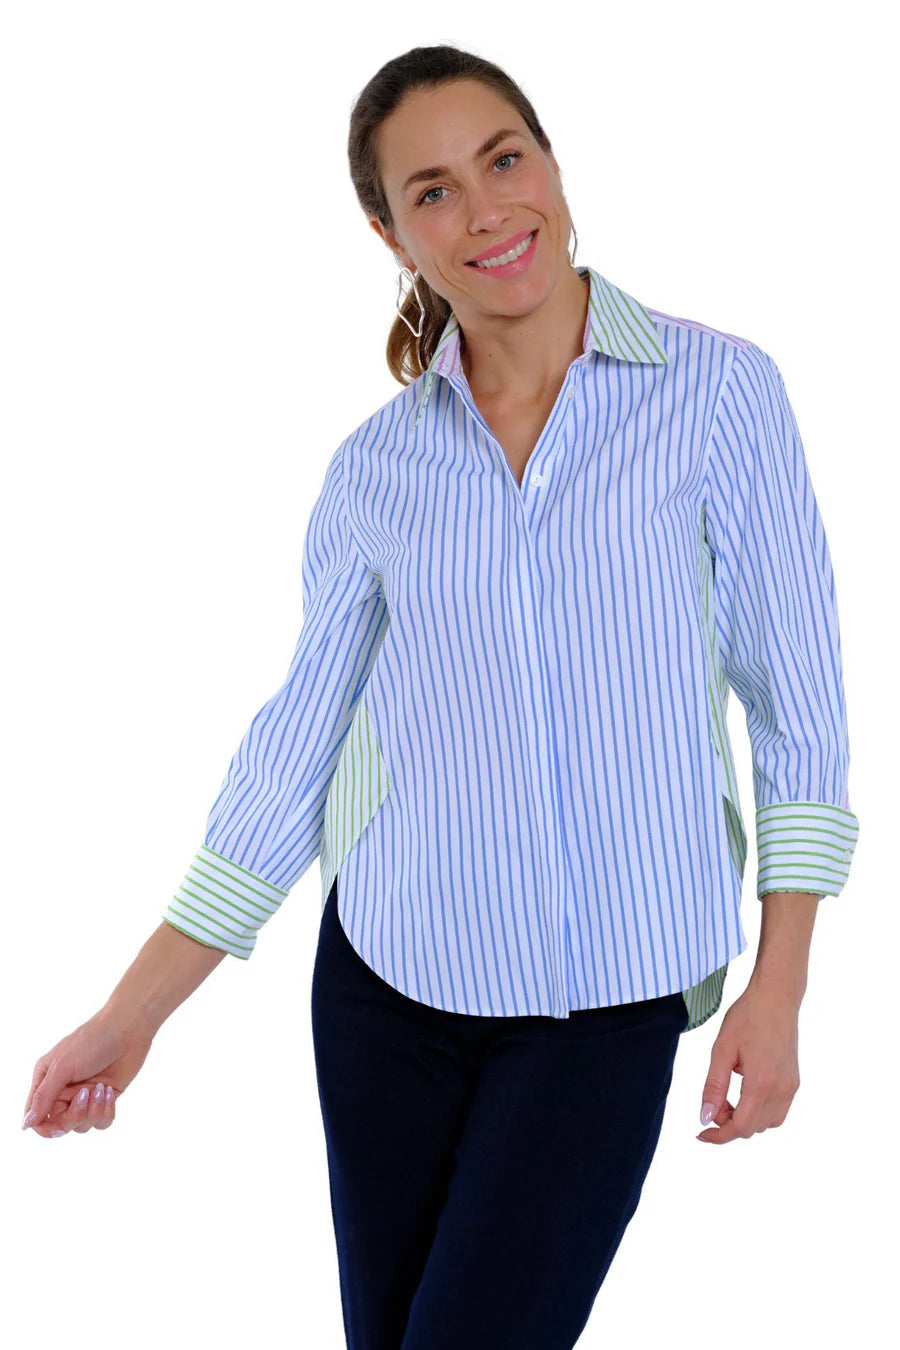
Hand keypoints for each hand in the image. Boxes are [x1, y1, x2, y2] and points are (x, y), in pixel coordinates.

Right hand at [21, 1007, 154, 1138]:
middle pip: (60, 1126)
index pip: (36, 1117)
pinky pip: (101, 1122)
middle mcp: (63, 1091)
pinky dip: (106, 1111)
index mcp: (46, 1080)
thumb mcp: (63, 1067)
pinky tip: (110, 1092)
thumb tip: (26, 1124)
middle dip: (75, 1116)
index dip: (46, 1128)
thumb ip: (44, 1096)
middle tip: (85, 1094)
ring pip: (82, 1126)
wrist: (128, 1029)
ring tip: (102, 1088)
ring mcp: (84, 1096)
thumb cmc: (92, 1040)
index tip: (59, 1127)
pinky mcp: (104, 1099)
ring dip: (94, 1111)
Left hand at [696, 980, 801, 1143]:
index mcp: (761, 1083)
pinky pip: (778, 1112)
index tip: (701, 1133)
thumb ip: (713, 1087)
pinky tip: (745, 1093)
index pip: (740, 1127)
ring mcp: (791, 1087)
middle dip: (728, 1124)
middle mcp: (781, 1090)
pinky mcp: (794, 1082)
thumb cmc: (746, 1017)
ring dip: (745, 1119)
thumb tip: (705, 1118)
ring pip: (767, 1124)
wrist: (776, 998)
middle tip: (713, 1102)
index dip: (719, 1136)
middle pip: (753, 1128)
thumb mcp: (721, 1050)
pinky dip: (760, 1112)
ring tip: (727, 1096)